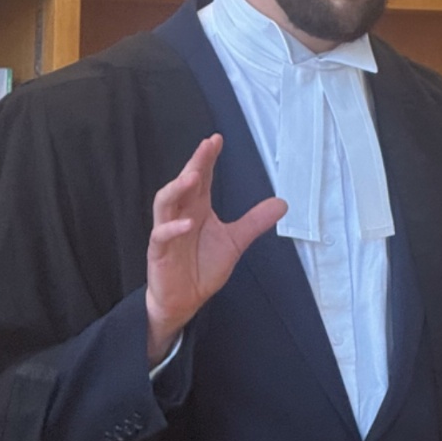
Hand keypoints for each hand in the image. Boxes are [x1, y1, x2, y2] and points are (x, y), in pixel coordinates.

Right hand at [145, 135, 285, 364]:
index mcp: (197, 209)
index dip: (207, 158)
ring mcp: (168, 231)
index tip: (217, 140)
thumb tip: (282, 203)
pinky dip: (173, 228)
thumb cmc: (202, 267)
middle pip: (184, 183)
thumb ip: (255, 222)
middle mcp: (181, 214)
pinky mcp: (159, 251)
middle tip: (206, 146)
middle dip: (195, 164)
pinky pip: (161, 235)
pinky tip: (188, 223)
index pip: (202, 177)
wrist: (184, 301)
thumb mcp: (235, 242)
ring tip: (193, 176)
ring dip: (177, 188)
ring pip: (165, 202)